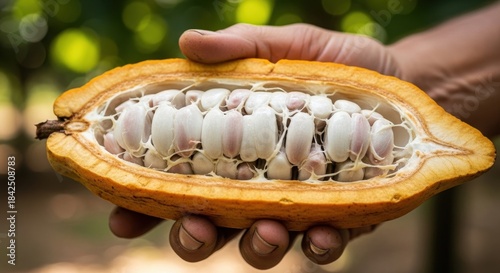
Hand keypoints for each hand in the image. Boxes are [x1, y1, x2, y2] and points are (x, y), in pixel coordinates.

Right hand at [110, 23, 391, 268]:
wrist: (400, 83)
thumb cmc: (335, 67)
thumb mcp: (288, 47)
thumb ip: (241, 47)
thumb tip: (187, 42)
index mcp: (233, 149)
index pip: (176, 180)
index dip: (145, 203)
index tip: (121, 216)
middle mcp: (257, 184)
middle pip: (211, 225)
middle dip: (195, 237)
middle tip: (196, 226)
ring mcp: (297, 205)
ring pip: (261, 245)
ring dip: (257, 247)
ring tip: (267, 231)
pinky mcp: (340, 215)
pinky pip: (322, 244)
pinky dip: (319, 245)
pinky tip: (324, 231)